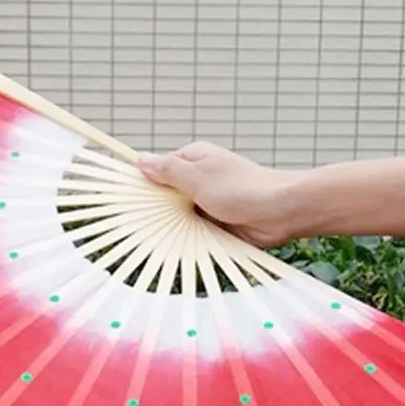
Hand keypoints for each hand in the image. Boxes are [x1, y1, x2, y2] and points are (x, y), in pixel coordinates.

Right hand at [137, 142, 298, 247]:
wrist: (280, 212)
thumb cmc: (241, 188)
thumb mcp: (196, 176)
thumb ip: (167, 170)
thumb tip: (140, 159)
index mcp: (193, 160)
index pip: (158, 169)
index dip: (142, 182)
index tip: (124, 197)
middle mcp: (199, 180)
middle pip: (166, 195)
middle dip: (155, 209)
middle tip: (138, 223)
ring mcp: (208, 203)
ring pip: (179, 216)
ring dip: (173, 226)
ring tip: (156, 238)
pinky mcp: (217, 224)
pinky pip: (195, 231)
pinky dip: (188, 238)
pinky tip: (179, 246)